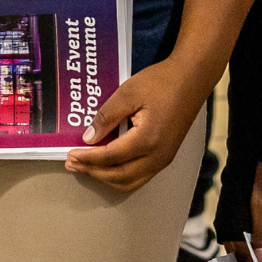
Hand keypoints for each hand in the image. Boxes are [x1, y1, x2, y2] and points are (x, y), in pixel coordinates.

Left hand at [64, 58, 205, 193]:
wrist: (192, 79)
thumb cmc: (161, 82)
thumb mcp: (128, 92)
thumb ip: (107, 116)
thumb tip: (88, 138)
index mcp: (147, 140)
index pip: (110, 157)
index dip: (88, 158)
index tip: (70, 155)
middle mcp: (157, 156)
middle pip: (119, 176)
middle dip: (93, 172)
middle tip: (72, 164)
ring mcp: (163, 159)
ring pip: (130, 182)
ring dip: (106, 178)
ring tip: (87, 168)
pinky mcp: (166, 157)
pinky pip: (140, 177)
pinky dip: (120, 177)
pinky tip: (108, 167)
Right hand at [219, 160, 261, 261]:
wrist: (247, 158)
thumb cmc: (256, 178)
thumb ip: (260, 232)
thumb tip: (259, 257)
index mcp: (232, 225)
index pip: (241, 257)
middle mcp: (224, 226)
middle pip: (234, 257)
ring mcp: (225, 222)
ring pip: (234, 249)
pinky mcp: (229, 219)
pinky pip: (234, 241)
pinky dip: (243, 252)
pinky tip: (252, 258)